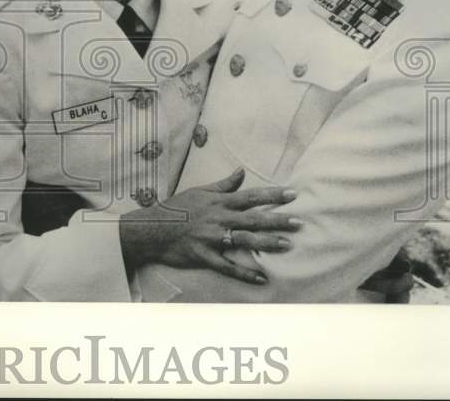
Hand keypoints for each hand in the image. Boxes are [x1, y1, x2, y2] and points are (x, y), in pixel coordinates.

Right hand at [119, 167, 300, 284]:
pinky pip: (227, 267)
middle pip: (252, 218)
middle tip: (299, 222)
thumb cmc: (176, 208)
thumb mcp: (199, 192)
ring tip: (287, 245)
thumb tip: (240, 171)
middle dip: (277, 220)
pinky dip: (244, 273)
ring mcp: (211, 238)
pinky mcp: (203, 256)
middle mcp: (218, 219)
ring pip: (244, 240)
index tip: (293, 195)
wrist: (151, 229)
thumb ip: (223, 185)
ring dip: (266, 243)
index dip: (272, 195)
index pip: (250, 196)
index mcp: (218, 202)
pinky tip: (262, 279)